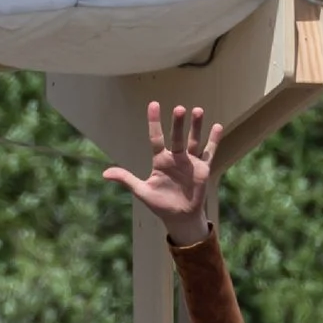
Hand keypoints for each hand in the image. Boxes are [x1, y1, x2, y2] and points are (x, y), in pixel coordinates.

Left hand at [103, 101, 219, 245]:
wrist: (180, 217)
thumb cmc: (161, 204)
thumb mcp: (142, 191)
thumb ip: (127, 179)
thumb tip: (105, 173)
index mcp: (160, 160)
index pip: (156, 137)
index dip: (154, 122)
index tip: (153, 105)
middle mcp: (176, 158)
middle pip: (177, 137)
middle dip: (178, 123)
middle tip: (179, 109)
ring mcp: (190, 162)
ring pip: (193, 141)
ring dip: (196, 127)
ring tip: (198, 110)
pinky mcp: (203, 169)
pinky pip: (209, 152)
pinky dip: (214, 140)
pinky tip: (217, 127)